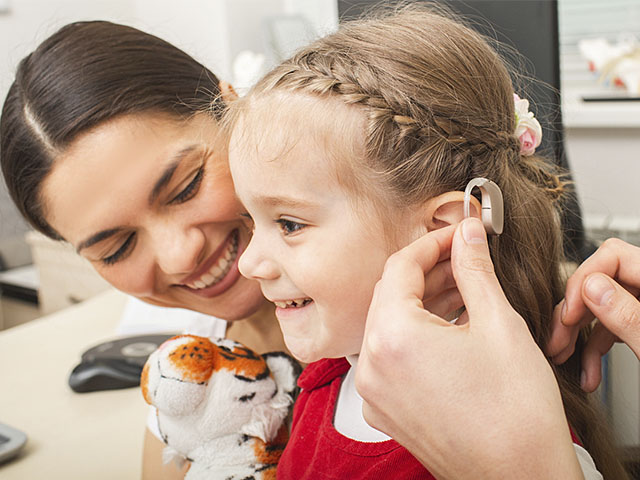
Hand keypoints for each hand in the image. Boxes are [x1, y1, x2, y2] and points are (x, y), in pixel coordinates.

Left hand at [355, 218, 581, 479]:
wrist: (520, 478)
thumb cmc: (515, 413)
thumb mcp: (499, 324)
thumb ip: (475, 269)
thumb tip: (467, 234)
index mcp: (392, 337)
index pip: (401, 266)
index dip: (432, 242)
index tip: (457, 234)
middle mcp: (371, 365)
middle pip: (391, 295)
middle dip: (428, 272)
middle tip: (463, 258)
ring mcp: (374, 391)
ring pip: (390, 326)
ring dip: (423, 302)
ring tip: (462, 290)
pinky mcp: (385, 409)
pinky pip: (391, 357)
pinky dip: (415, 335)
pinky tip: (448, 327)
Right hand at [548, 238, 639, 391]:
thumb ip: (628, 315)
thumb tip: (591, 287)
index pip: (612, 255)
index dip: (583, 282)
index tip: (569, 314)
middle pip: (599, 283)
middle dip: (573, 315)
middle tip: (557, 341)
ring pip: (600, 308)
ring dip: (577, 336)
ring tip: (564, 358)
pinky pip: (612, 328)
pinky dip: (594, 350)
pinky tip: (588, 372)